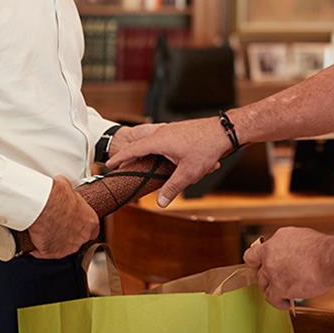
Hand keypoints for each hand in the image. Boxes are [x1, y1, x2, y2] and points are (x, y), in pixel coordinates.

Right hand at [26, 176, 98, 258]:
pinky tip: (34, 239)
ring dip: (54, 241)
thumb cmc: (58, 196)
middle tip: (57, 224)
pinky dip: (38, 247)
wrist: (44, 205)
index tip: (75, 222)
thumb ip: (71, 194)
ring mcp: (66, 247)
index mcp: (90, 222)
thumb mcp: (69, 189)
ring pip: (61, 247)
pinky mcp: (50, 252)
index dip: (83, 226)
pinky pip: (43, 252)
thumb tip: (65, 189)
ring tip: (44, 230)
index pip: (93, 230)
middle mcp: (81, 237)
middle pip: (77, 239)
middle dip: (68, 233)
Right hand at [105, 117, 227, 206]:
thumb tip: (160, 202)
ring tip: (141, 162)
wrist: (224, 131)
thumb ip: (172, 188)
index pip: (133, 149)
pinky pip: (163, 139)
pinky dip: (158, 148)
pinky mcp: (180, 130)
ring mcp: (172, 129)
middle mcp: (163, 132)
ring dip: (145, 151)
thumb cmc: (207, 147)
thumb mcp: (188, 172)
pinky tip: (167, 159)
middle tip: (122, 166)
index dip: (120, 157)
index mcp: (159, 140)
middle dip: (130, 155)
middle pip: (140, 143)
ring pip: (152, 140)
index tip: (109, 164)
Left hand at [243, 228, 331, 309]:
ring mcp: (272, 272)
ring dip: (273, 290)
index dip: (257, 262)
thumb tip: (289, 253)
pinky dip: (279, 302)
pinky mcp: (278, 288)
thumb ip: (288, 245)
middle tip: (280, 280)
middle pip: (260, 271)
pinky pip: (272, 298)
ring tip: (284, 293)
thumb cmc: (322, 249)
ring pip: (264, 285)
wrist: (328, 259)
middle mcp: (270, 256)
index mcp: (276, 240)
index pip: (253, 253)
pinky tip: (287, 302)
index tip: (263, 266)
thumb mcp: (300, 237)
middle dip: (270, 277)